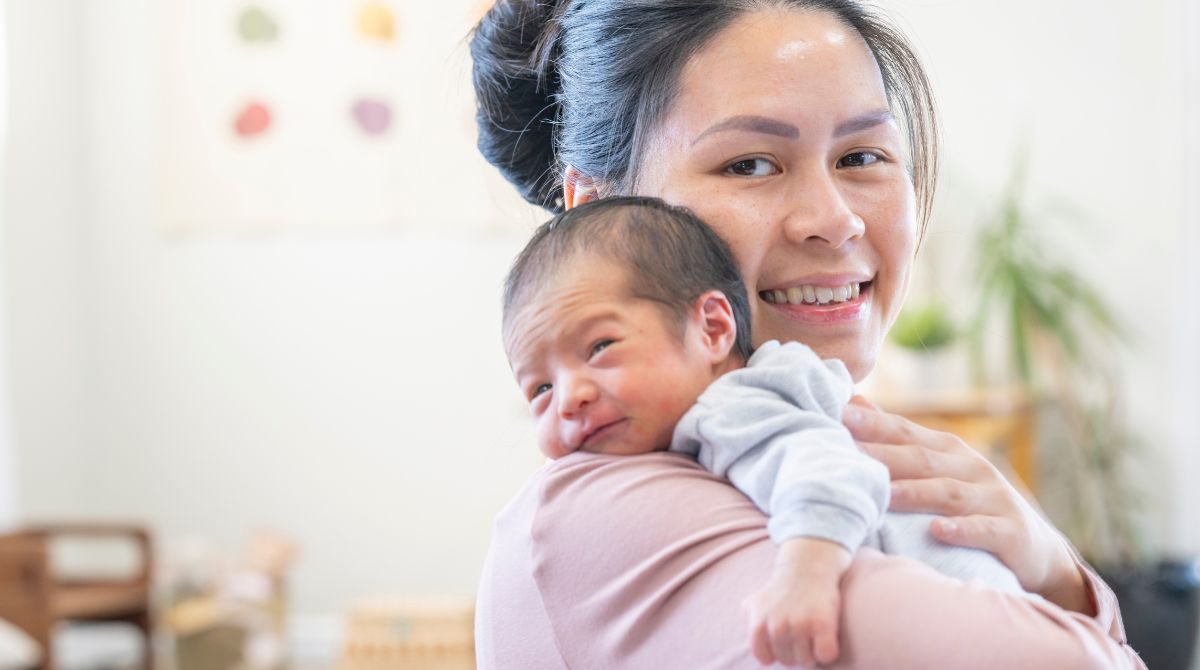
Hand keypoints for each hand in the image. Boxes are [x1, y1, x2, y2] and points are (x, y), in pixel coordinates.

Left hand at [745, 538, 849, 666]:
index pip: (765, 659)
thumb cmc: (782, 592)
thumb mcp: (754, 604)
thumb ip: (748, 625)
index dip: (775, 652)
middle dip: (795, 651)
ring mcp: (799, 625)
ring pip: (807, 661)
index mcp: (758, 624)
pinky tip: (824, 636)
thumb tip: (757, 649)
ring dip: (811, 652)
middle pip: (788, 661)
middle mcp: (777, 626)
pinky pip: (826, 656)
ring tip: (810, 631)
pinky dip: (827, 652)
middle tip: (799, 630)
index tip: (782, 639)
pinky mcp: (822, 624)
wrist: (807, 568)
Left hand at [842, 397, 1092, 613]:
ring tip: (884, 494)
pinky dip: (962, 529)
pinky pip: (985, 530)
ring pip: (948, 492)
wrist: (1035, 548)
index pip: (904, 432)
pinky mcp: (1010, 531)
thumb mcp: (939, 467)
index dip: (874, 422)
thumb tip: (853, 401)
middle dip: (882, 455)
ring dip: (915, 493)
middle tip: (846, 453)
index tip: (839, 413)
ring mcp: (992, 498)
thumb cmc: (970, 504)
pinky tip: (937, 531)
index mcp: (947, 450)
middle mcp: (970, 467)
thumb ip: (898, 438)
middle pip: (920, 459)